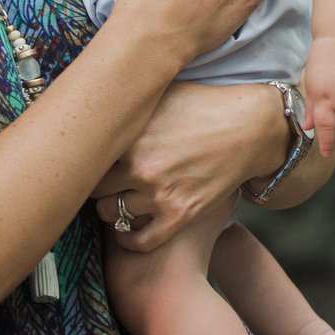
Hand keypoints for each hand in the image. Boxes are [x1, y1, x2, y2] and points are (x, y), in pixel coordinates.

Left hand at [90, 81, 274, 251]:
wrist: (249, 128)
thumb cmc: (203, 104)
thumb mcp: (160, 94)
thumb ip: (127, 103)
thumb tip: (97, 99)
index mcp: (130, 136)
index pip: (85, 157)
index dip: (85, 157)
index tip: (87, 156)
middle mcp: (140, 168)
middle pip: (93, 188)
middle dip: (94, 183)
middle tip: (101, 178)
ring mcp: (159, 195)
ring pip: (111, 214)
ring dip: (110, 208)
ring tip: (115, 198)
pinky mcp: (180, 216)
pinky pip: (141, 240)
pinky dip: (129, 238)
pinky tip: (127, 228)